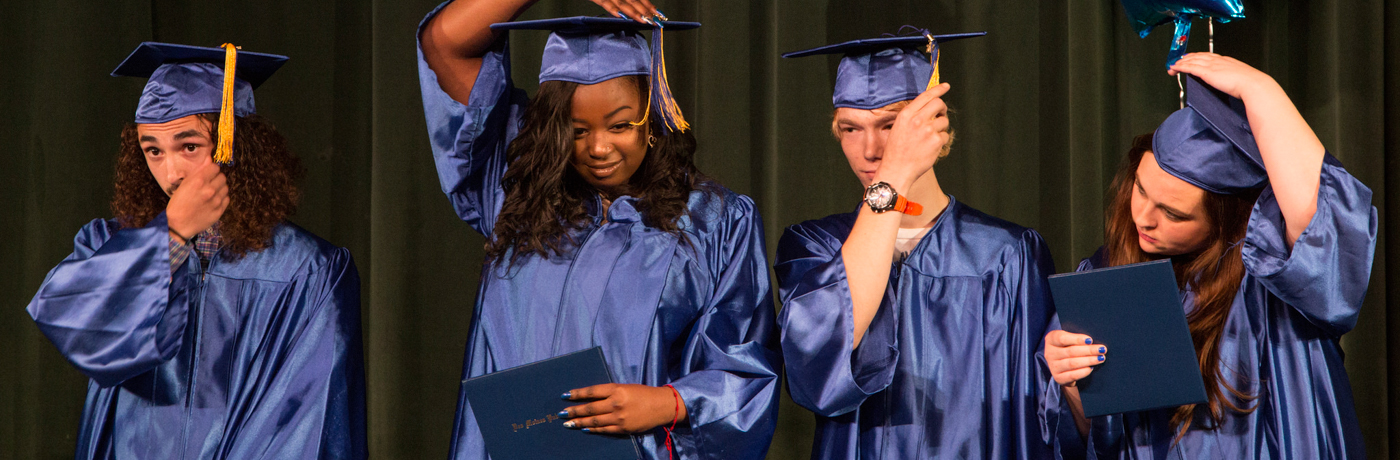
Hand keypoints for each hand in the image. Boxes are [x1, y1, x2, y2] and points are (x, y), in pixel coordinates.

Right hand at [165, 158, 227, 239]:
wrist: (178, 225)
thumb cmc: (178, 203)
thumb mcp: (184, 184)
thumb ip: (198, 171)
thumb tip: (209, 158)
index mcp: (199, 181)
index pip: (215, 167)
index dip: (211, 170)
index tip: (208, 173)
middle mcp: (209, 190)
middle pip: (222, 176)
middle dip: (216, 178)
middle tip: (209, 183)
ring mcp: (216, 201)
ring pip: (226, 187)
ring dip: (220, 188)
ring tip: (211, 192)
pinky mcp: (220, 210)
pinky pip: (226, 199)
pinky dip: (222, 198)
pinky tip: (213, 200)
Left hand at [560, 383, 685, 433]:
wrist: (662, 406)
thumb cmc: (643, 394)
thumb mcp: (626, 387)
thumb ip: (610, 392)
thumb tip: (590, 398)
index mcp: (616, 389)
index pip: (592, 391)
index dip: (577, 394)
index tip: (565, 395)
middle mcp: (616, 403)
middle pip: (590, 407)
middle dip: (574, 411)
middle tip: (561, 413)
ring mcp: (619, 417)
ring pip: (594, 420)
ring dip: (579, 422)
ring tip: (568, 423)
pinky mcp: (623, 428)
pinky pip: (604, 430)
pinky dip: (593, 429)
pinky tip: (584, 429)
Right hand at [589, 0, 661, 23]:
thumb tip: (638, 5)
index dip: (648, 4)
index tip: (658, 14)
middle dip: (645, 10)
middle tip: (655, 21)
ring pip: (622, 2)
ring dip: (634, 12)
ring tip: (644, 20)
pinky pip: (605, 3)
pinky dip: (613, 9)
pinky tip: (622, 17)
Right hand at [875, 83, 951, 190]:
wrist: (897, 170)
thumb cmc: (896, 151)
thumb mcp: (898, 128)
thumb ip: (912, 116)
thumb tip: (928, 108)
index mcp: (906, 115)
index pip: (926, 96)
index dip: (938, 90)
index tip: (946, 86)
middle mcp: (917, 120)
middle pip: (939, 104)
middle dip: (942, 108)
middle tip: (941, 114)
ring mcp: (928, 130)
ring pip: (944, 121)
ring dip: (940, 128)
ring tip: (929, 138)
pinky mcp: (936, 142)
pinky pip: (945, 136)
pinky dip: (940, 141)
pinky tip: (930, 148)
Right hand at [1044, 330, 1105, 386]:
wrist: (1062, 365)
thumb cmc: (1069, 347)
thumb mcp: (1069, 339)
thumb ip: (1077, 338)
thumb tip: (1092, 341)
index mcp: (1051, 340)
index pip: (1062, 338)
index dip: (1076, 339)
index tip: (1090, 340)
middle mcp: (1049, 353)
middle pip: (1070, 351)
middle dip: (1088, 350)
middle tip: (1102, 349)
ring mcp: (1053, 366)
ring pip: (1072, 363)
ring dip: (1089, 360)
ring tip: (1101, 358)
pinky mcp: (1058, 377)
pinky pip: (1073, 375)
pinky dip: (1084, 371)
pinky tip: (1091, 368)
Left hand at [1168, 53, 1275, 100]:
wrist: (1254, 85)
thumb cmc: (1251, 85)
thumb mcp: (1242, 78)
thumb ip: (1234, 78)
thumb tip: (1233, 84)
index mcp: (1227, 61)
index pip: (1209, 56)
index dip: (1198, 56)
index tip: (1192, 57)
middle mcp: (1219, 60)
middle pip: (1199, 56)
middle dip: (1187, 58)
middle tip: (1178, 60)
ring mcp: (1213, 66)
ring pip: (1192, 61)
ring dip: (1181, 63)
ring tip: (1173, 65)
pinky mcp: (1208, 73)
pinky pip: (1190, 67)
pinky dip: (1181, 67)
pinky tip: (1175, 67)